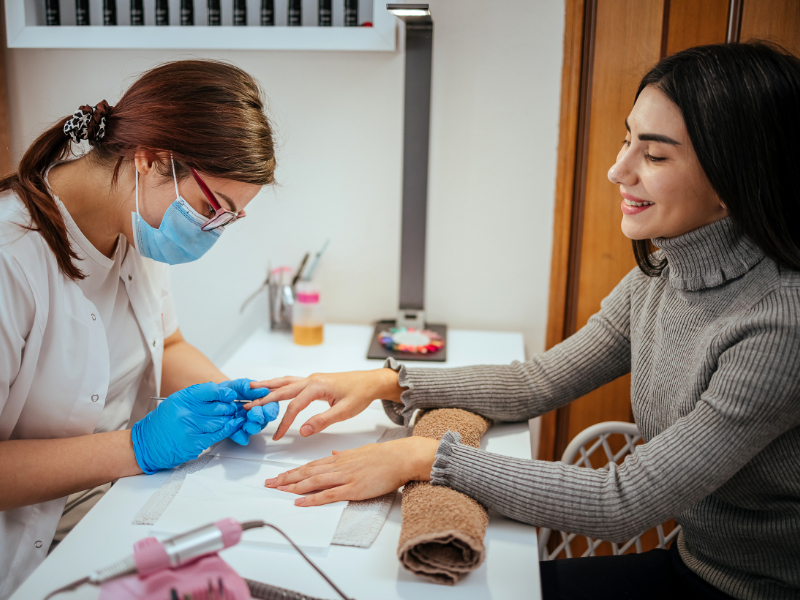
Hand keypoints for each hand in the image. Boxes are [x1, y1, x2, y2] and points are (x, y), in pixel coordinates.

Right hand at [132, 382, 244, 473]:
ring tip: (235, 416)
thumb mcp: (177, 402)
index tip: (231, 395)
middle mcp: (186, 412)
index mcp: (182, 398)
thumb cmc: (164, 422)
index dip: (225, 393)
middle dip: (230, 407)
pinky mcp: (194, 443)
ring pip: (221, 421)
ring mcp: (190, 428)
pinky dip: (229, 429)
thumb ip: (198, 396)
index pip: (211, 391)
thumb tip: (223, 391)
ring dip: (230, 419)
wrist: (147, 444)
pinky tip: (233, 425)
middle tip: (235, 407)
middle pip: (219, 407)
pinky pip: (218, 434)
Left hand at [218, 379, 277, 445]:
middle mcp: (257, 414)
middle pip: (264, 419)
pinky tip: (240, 435)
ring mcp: (247, 423)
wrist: (217, 394)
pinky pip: (241, 436)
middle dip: (261, 418)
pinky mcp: (237, 430)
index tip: (265, 409)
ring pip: (254, 428)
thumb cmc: (232, 388)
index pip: (271, 407)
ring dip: (253, 427)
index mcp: (262, 402)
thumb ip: (252, 389)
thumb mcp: (242, 385)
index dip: (271, 409)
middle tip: (254, 414)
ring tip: (247, 425)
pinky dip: (241, 436)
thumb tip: (264, 391)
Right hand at [245, 369, 403, 440]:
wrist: (370, 382)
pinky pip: (291, 382)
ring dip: (268, 386)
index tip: (276, 436)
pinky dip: (279, 384)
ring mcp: (312, 378)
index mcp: (317, 386)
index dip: (283, 423)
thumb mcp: (344, 412)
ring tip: (251, 387)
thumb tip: (302, 430)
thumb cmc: (360, 395)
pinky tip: (272, 387)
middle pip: (282, 390)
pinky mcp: (314, 381)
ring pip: (285, 382)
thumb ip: (322, 421)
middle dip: (263, 398)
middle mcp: (311, 379)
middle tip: (246, 405)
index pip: (294, 406)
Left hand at [264, 436, 439, 505]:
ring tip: (277, 490)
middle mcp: (338, 466)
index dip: (293, 471)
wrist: (401, 457)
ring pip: (313, 482)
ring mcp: (345, 477)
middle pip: (306, 473)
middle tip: (269, 483)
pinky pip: (328, 494)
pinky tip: (300, 501)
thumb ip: (344, 454)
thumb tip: (332, 453)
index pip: (310, 465)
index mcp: (339, 458)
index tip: (279, 475)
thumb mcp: (360, 451)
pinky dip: (312, 498)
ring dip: (293, 486)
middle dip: (286, 478)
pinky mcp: (353, 488)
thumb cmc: (384, 456)